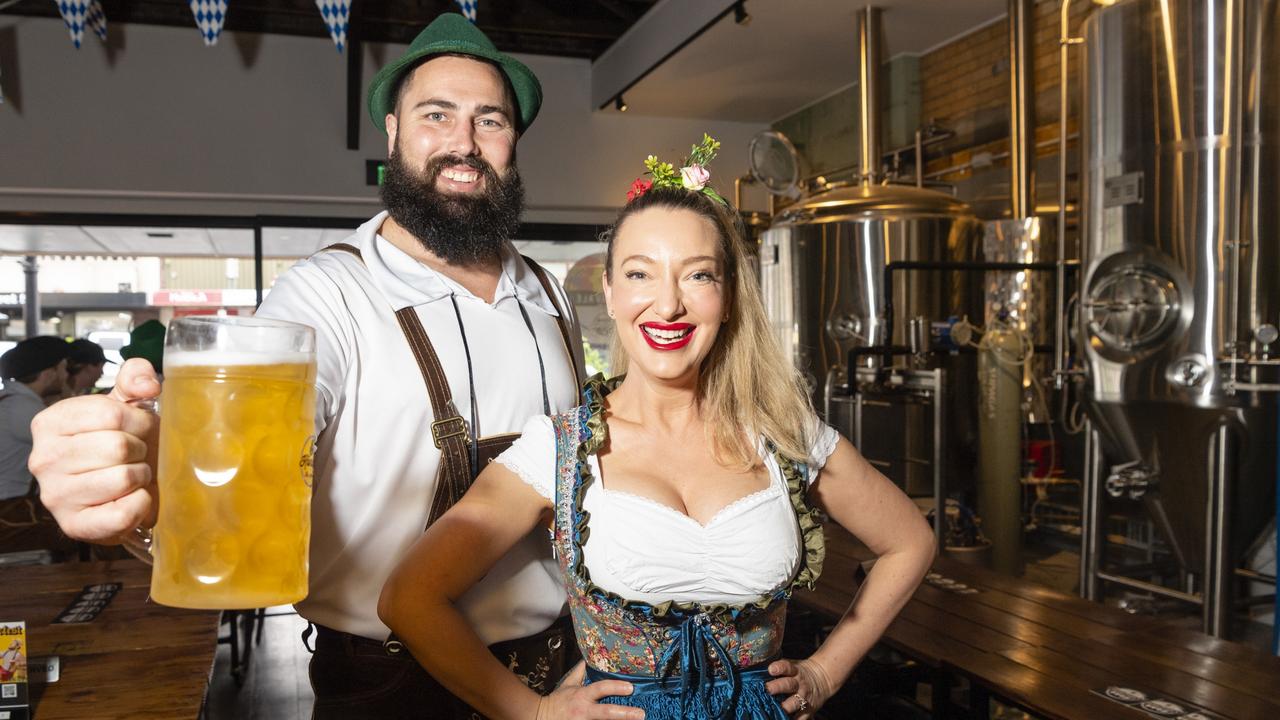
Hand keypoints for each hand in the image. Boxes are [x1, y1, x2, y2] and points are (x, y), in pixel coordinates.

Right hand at [28, 359, 161, 542]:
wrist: (113, 492)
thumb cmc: (117, 444)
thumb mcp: (122, 404)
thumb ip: (135, 379)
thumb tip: (148, 384)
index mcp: (50, 422)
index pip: (110, 414)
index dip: (139, 421)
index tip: (139, 429)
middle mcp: (43, 459)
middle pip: (118, 447)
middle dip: (141, 450)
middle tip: (137, 455)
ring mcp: (55, 495)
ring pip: (123, 478)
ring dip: (141, 477)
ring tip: (133, 475)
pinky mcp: (74, 525)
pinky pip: (123, 513)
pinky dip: (141, 505)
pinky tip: (133, 498)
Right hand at [535, 663, 643, 719]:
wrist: (539, 717)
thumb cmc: (557, 702)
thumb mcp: (568, 685)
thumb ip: (580, 672)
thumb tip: (588, 658)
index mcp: (582, 696)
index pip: (600, 688)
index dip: (615, 687)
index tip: (631, 688)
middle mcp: (584, 711)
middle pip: (606, 713)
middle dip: (624, 714)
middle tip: (641, 714)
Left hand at [766, 657, 835, 717]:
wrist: (821, 678)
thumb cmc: (798, 672)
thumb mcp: (792, 666)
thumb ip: (778, 670)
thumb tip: (757, 673)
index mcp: (794, 671)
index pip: (786, 667)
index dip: (779, 668)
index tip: (771, 669)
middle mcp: (799, 684)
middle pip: (788, 685)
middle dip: (777, 687)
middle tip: (767, 689)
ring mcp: (804, 698)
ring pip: (794, 703)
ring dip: (784, 707)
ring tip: (773, 709)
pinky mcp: (808, 710)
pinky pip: (800, 718)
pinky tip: (782, 719)